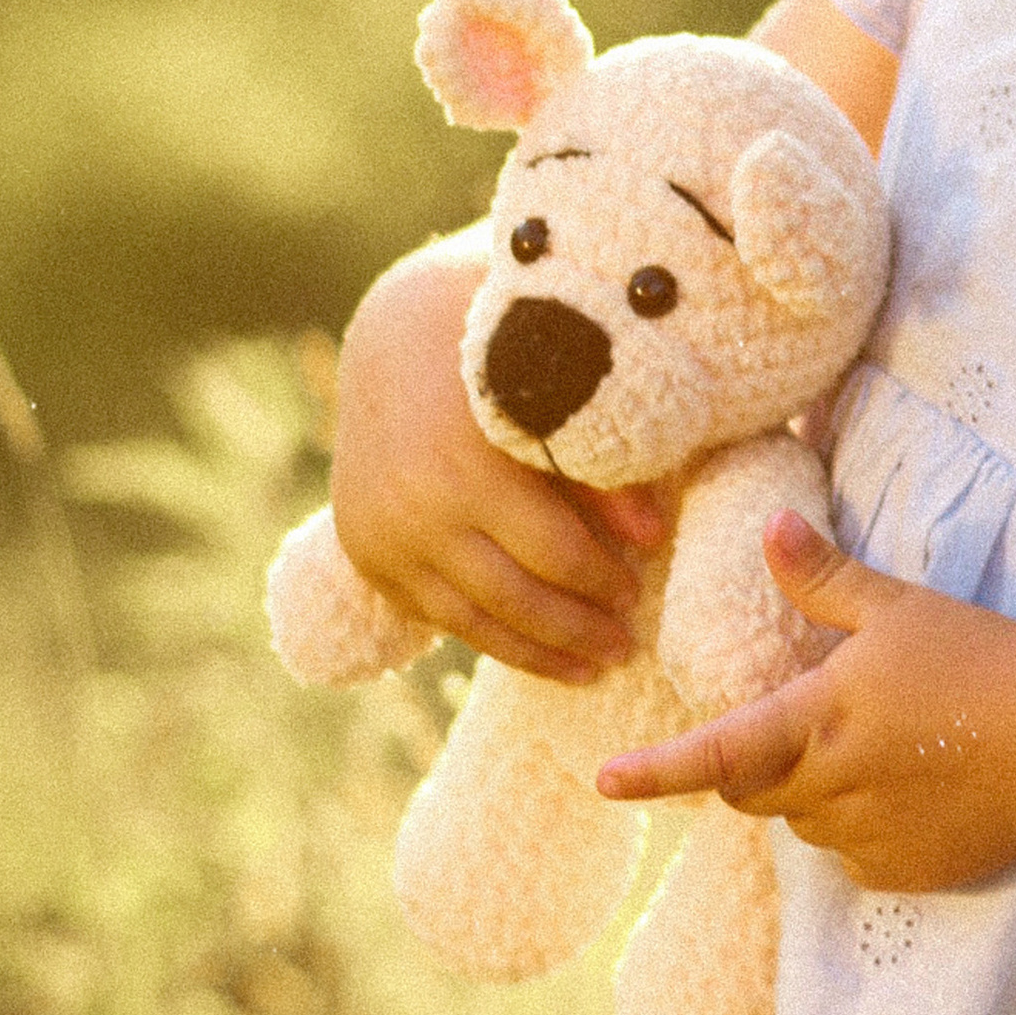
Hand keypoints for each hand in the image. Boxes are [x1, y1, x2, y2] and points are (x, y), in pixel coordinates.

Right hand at [329, 235, 666, 680]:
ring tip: (587, 669)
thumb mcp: (553, 401)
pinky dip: (485, 635)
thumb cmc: (496, 363)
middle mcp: (418, 509)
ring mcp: (384, 537)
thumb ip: (600, 470)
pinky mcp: (364, 553)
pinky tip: (529, 648)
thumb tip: (651, 540)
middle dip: (576, 631)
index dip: (602, 581)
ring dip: (535, 653)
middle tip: (624, 649)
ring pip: (470, 620)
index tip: (636, 593)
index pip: (554, 551)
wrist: (392, 344)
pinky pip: (434, 613)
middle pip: (514, 597)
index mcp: (470, 464)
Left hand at [596, 511, 1015, 891]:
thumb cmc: (980, 660)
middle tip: (807, 718)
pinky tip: (910, 789)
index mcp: (820, 718)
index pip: (719, 753)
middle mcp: (831, 787)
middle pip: (750, 791)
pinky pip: (849, 853)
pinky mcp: (901, 872)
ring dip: (809, 791)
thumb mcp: (898, 607)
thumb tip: (768, 526)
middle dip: (755, 762)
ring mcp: (865, 836)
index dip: (656, 772)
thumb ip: (823, 576)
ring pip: (800, 823)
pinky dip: (857, 825)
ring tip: (879, 747)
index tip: (603, 781)